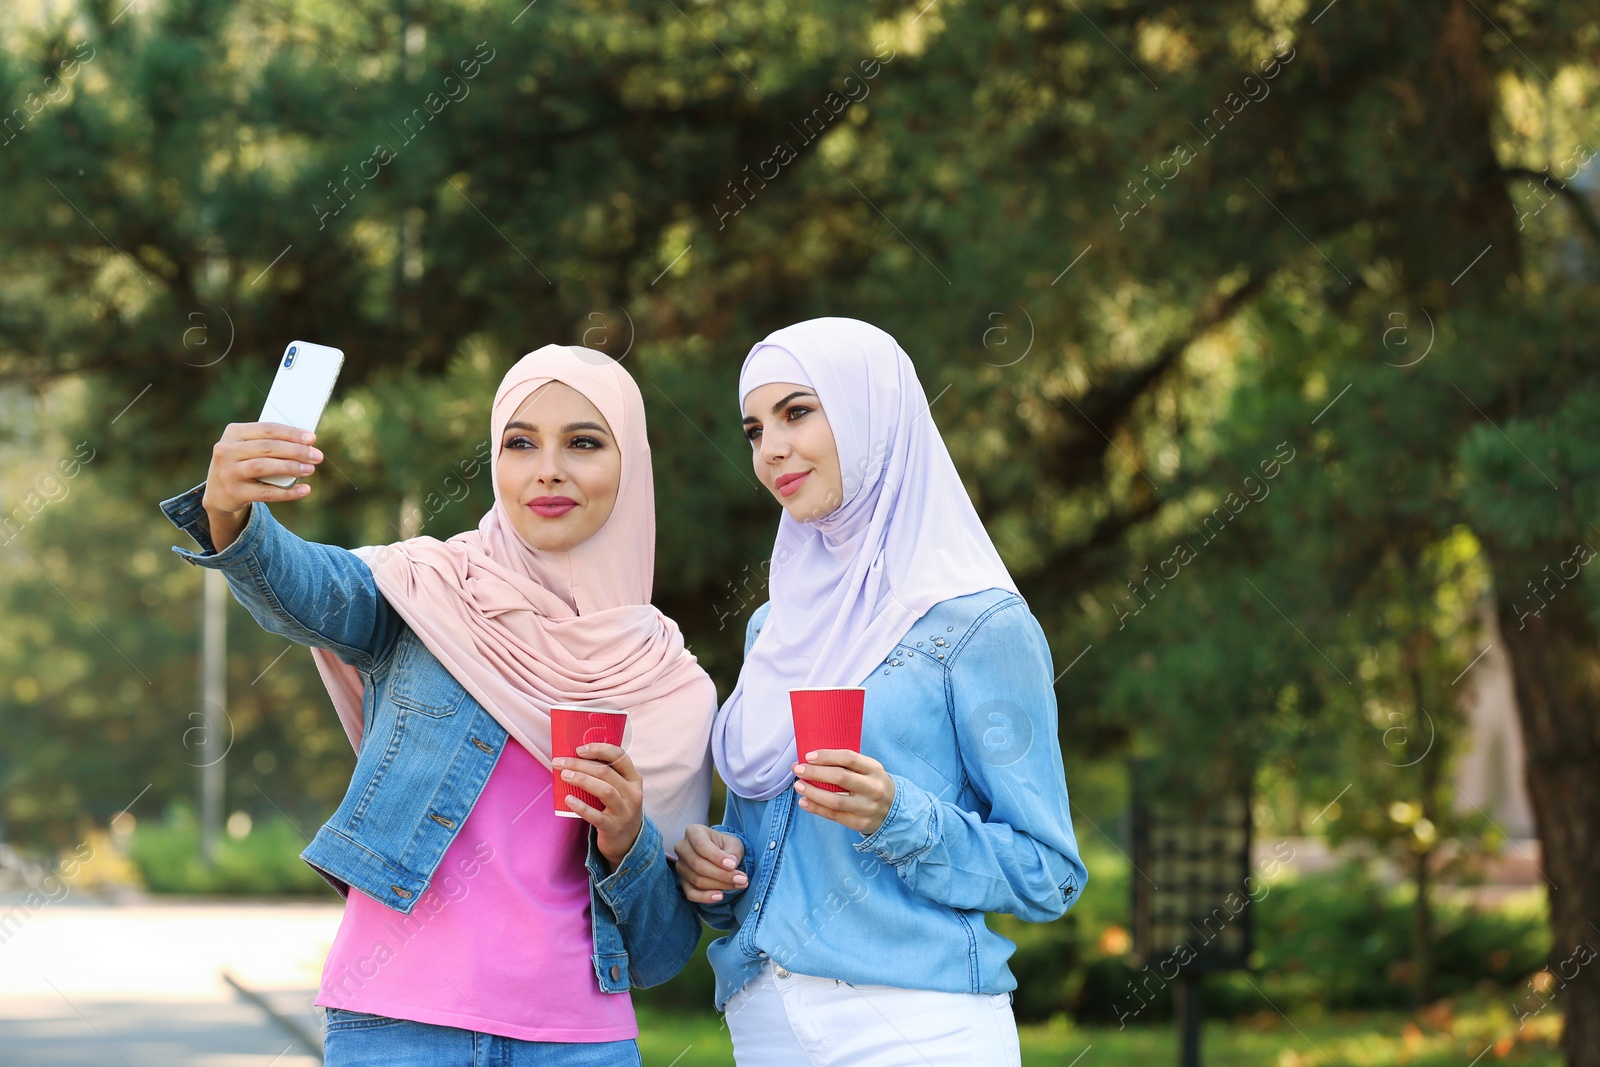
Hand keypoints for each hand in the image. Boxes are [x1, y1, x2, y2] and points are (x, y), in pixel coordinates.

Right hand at [201, 422, 322, 549]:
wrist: (219, 493)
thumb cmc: (244, 464)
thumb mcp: (249, 449)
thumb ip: (271, 444)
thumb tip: (306, 445)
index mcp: (233, 432)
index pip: (267, 429)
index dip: (291, 433)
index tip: (312, 438)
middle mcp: (226, 450)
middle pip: (267, 447)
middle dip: (296, 451)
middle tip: (317, 456)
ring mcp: (227, 472)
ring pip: (263, 467)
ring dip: (290, 468)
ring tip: (310, 470)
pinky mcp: (233, 493)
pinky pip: (265, 493)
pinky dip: (287, 492)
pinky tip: (304, 490)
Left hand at [554, 742, 643, 871]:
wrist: (628, 841)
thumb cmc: (618, 808)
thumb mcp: (621, 790)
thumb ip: (608, 775)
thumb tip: (575, 757)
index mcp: (634, 779)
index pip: (620, 756)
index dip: (599, 749)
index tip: (579, 749)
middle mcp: (633, 794)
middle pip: (606, 772)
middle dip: (581, 764)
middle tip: (560, 762)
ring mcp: (624, 811)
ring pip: (604, 790)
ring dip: (582, 780)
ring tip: (564, 776)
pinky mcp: (613, 827)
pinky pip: (596, 815)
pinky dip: (581, 806)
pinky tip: (568, 799)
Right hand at [672, 824, 747, 903]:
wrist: (720, 854)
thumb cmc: (726, 846)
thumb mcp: (733, 843)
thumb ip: (733, 851)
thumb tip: (731, 865)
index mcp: (693, 832)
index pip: (700, 845)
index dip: (716, 857)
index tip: (733, 865)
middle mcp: (682, 848)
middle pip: (698, 865)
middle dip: (722, 875)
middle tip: (742, 879)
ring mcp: (681, 866)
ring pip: (697, 880)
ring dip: (719, 885)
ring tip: (738, 885)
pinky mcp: (683, 882)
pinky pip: (691, 893)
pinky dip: (705, 897)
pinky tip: (720, 896)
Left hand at [792, 750, 895, 834]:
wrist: (893, 810)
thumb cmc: (872, 784)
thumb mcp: (868, 769)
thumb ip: (846, 764)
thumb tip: (811, 760)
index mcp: (874, 769)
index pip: (849, 758)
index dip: (827, 756)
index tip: (808, 756)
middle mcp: (873, 788)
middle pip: (840, 778)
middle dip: (815, 772)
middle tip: (798, 769)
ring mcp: (867, 808)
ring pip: (835, 800)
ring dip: (812, 792)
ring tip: (798, 785)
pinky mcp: (860, 823)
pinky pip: (833, 816)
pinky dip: (816, 808)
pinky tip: (804, 801)